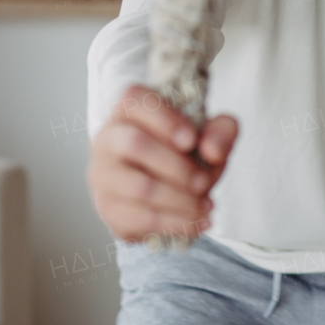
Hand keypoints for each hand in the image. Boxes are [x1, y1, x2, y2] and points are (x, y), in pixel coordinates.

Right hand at [87, 84, 238, 243]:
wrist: (169, 185)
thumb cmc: (187, 149)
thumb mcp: (213, 133)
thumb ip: (221, 132)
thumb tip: (211, 150)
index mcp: (129, 109)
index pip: (135, 101)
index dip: (165, 120)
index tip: (191, 140)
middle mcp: (108, 138)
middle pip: (135, 144)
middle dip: (177, 167)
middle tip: (204, 181)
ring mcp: (103, 175)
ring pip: (138, 188)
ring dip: (180, 201)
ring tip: (207, 204)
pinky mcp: (108, 208)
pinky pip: (139, 219)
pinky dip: (175, 223)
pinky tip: (199, 222)